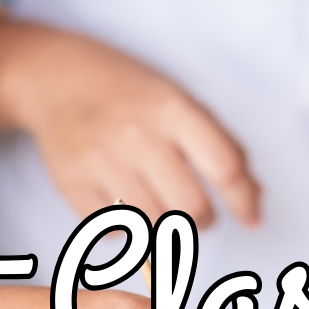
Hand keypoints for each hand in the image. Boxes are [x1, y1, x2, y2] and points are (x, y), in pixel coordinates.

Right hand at [9, 28, 260, 228]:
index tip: (252, 218)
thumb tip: (253, 194)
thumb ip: (219, 143)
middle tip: (198, 213)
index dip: (245, 200)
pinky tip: (128, 208)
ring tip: (163, 209)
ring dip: (168, 228)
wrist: (55, 78)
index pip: (225, 168)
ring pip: (154, 225)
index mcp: (172, 109)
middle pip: (191, 207)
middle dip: (203, 219)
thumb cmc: (126, 91)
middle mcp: (137, 135)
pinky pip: (115, 229)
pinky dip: (129, 229)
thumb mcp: (177, 100)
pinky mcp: (72, 183)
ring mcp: (101, 161)